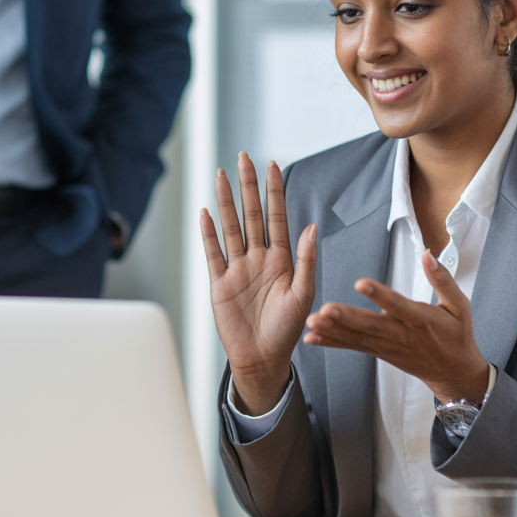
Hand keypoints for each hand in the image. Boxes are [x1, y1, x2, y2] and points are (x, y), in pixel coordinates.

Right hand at [200, 153, 316, 415]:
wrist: (263, 358)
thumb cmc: (288, 330)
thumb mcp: (304, 294)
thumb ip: (306, 260)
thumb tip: (311, 227)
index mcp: (282, 259)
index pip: (277, 217)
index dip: (274, 192)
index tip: (272, 165)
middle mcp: (258, 258)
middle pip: (251, 214)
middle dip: (248, 186)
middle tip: (243, 157)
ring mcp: (238, 268)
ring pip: (231, 227)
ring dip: (226, 201)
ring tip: (221, 176)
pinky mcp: (220, 283)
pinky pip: (213, 253)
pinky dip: (208, 233)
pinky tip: (205, 213)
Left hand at [303, 250, 489, 403]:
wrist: (454, 373)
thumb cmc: (457, 336)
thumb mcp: (460, 306)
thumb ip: (442, 279)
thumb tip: (428, 254)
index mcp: (421, 320)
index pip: (398, 306)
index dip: (380, 296)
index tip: (361, 283)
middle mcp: (402, 335)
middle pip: (372, 326)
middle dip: (347, 318)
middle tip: (325, 310)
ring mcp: (388, 347)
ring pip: (358, 338)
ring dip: (333, 331)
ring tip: (312, 323)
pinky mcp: (379, 353)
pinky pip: (353, 347)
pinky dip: (332, 343)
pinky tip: (312, 338)